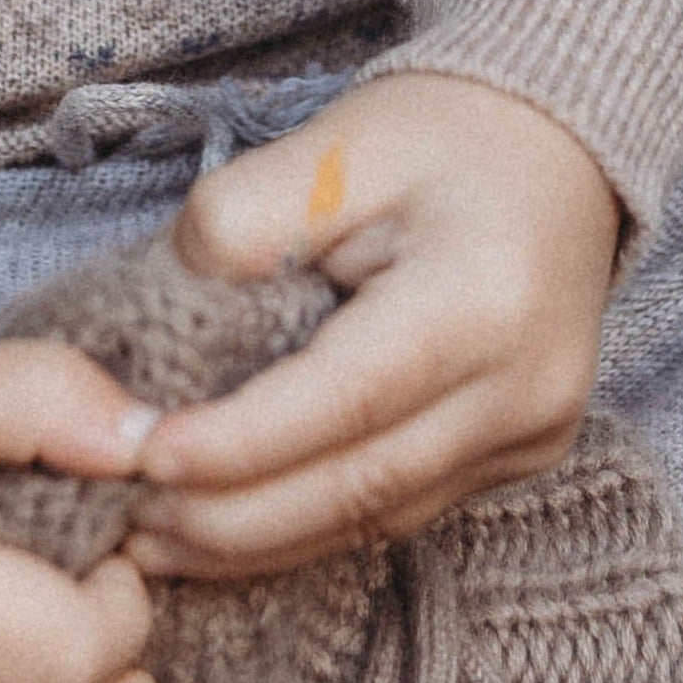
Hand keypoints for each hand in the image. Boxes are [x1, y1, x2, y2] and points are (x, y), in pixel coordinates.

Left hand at [130, 73, 620, 579]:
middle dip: (229, 518)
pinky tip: (224, 529)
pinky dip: (303, 530)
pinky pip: (396, 515)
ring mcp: (531, 435)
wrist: (558, 151)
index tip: (141, 457)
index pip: (345, 397)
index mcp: (483, 299)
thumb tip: (162, 327)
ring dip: (254, 542)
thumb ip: (236, 225)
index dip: (239, 441)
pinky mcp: (516, 459)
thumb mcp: (330, 150)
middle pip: (359, 487)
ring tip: (151, 541)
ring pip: (373, 521)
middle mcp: (525, 387)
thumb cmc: (439, 139)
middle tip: (124, 521)